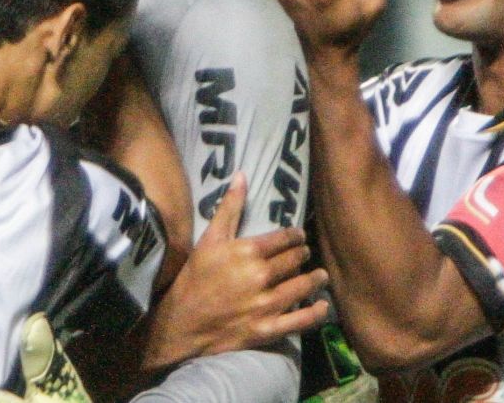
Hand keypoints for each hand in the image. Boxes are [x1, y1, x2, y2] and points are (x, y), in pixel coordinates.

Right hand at [141, 175, 329, 368]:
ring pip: (302, 286)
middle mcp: (260, 276)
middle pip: (295, 260)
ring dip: (315, 279)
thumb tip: (242, 174)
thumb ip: (229, 207)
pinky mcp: (266, 329)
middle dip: (303, 255)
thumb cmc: (195, 277)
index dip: (295, 236)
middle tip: (305, 254)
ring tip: (320, 275)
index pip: (285, 238)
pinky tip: (322, 305)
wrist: (181, 322)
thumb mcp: (209, 238)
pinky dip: (315, 313)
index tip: (298, 236)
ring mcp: (265, 304)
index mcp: (248, 251)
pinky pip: (299, 321)